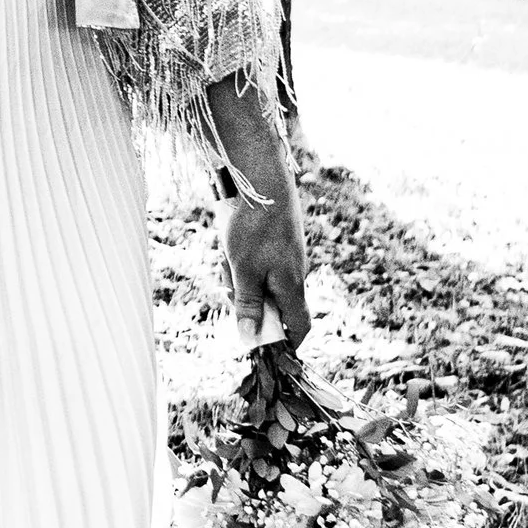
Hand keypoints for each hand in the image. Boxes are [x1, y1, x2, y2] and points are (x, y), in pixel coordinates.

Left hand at [219, 178, 309, 347]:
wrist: (263, 180)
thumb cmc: (255, 228)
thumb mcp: (244, 271)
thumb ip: (248, 305)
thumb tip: (251, 339)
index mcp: (292, 287)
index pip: (299, 327)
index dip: (286, 342)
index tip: (263, 347)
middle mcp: (294, 275)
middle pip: (272, 305)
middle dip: (247, 301)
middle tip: (228, 286)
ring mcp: (286, 258)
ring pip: (259, 281)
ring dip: (239, 276)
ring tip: (227, 256)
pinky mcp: (276, 243)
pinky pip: (256, 263)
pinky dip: (241, 259)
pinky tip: (229, 244)